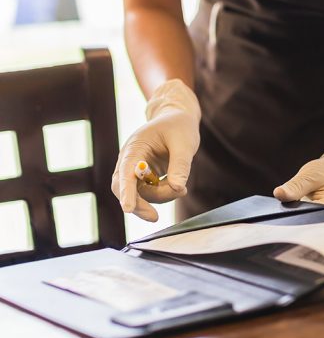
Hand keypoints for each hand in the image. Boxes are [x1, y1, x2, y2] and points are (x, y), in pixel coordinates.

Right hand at [112, 79, 200, 220]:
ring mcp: (135, 169)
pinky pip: (149, 193)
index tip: (127, 208)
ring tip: (181, 189)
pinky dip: (163, 194)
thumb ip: (180, 166)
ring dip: (160, 197)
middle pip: (124, 188)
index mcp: (135, 147)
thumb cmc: (179, 127)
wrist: (178, 119)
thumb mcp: (184, 143)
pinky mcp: (144, 177)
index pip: (126, 172)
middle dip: (138, 204)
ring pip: (140, 194)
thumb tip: (177, 189)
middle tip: (155, 218)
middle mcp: (130, 160)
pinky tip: (178, 188)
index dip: (126, 191)